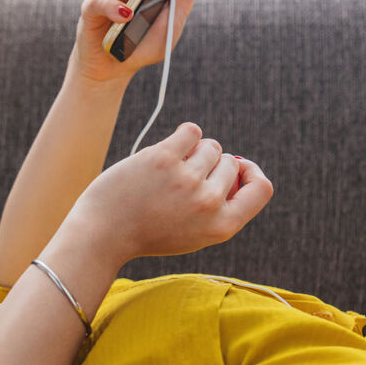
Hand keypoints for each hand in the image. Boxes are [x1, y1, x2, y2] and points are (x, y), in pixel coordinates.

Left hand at [63, 122, 273, 264]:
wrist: (103, 233)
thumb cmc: (148, 231)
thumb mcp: (194, 232)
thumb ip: (221, 206)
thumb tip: (237, 164)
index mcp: (222, 227)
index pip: (262, 188)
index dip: (251, 173)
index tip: (235, 170)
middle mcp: (209, 204)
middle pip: (230, 162)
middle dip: (211, 164)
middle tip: (181, 180)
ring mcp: (188, 180)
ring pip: (210, 146)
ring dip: (193, 152)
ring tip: (168, 171)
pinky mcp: (164, 158)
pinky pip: (191, 131)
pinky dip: (182, 137)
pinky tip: (165, 153)